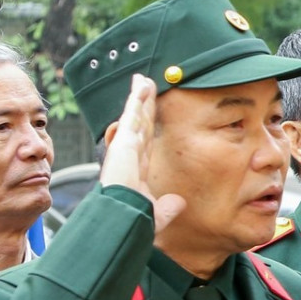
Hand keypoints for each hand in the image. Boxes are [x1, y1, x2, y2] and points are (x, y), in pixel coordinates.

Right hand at [99, 75, 184, 233]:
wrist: (122, 219)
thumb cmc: (133, 220)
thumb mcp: (156, 213)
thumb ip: (167, 208)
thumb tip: (178, 203)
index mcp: (135, 169)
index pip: (144, 141)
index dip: (147, 125)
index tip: (149, 113)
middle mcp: (129, 155)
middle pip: (139, 124)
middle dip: (142, 105)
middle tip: (144, 86)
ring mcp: (125, 147)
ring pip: (135, 116)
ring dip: (139, 97)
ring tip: (144, 79)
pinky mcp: (124, 142)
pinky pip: (132, 115)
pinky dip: (136, 100)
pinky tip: (141, 85)